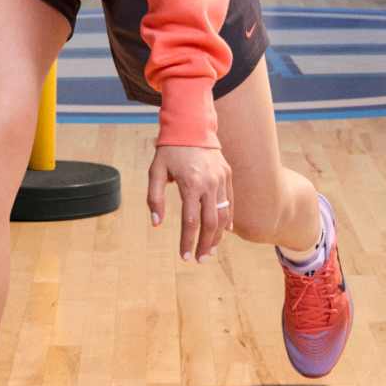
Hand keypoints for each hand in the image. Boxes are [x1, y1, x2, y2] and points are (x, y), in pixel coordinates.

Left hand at [148, 143, 233, 263]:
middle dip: (206, 244)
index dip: (187, 241)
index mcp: (191, 184)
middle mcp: (210, 184)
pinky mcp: (227, 175)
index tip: (184, 256)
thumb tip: (157, 223)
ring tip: (210, 250)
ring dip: (218, 236)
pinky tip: (224, 231)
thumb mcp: (155, 172)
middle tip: (200, 259)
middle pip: (211, 222)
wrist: (191, 125)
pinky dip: (228, 218)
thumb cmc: (170, 150)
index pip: (191, 221)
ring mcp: (222, 179)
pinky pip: (231, 201)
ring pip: (224, 214)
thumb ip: (155, 198)